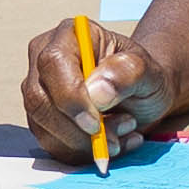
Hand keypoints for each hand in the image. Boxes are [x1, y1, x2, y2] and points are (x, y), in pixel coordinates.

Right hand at [19, 19, 170, 165]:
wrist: (143, 94)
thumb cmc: (143, 76)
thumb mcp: (148, 71)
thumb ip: (127, 73)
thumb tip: (96, 92)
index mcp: (70, 35)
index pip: (53, 63)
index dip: (70, 98)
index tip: (95, 124)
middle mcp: (45, 59)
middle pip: (39, 99)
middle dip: (76, 129)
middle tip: (115, 138)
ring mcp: (40, 90)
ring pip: (43, 126)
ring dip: (83, 143)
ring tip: (121, 133)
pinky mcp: (41, 118)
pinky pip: (51, 144)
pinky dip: (82, 153)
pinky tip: (111, 143)